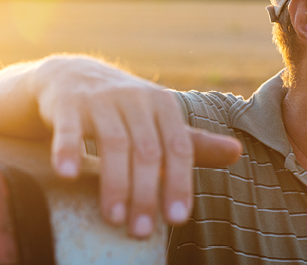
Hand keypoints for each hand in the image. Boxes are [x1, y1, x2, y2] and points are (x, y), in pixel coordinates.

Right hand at [32, 56, 241, 237]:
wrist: (74, 75)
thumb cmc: (127, 108)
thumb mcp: (162, 120)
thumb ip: (194, 143)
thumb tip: (238, 152)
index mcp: (164, 106)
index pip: (179, 149)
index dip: (179, 184)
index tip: (178, 219)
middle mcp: (137, 99)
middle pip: (147, 151)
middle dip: (146, 194)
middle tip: (141, 231)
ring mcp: (102, 100)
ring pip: (113, 143)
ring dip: (115, 183)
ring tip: (114, 218)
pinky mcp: (69, 104)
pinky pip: (68, 129)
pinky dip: (68, 151)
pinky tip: (68, 175)